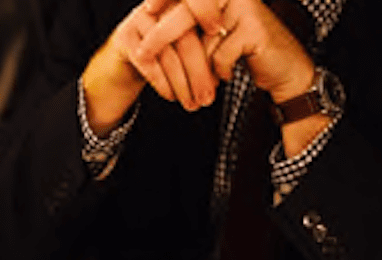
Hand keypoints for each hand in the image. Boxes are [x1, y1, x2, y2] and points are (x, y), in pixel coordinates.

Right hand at [83, 1, 217, 134]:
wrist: (127, 61)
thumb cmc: (165, 57)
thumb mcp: (188, 50)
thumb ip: (205, 51)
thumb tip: (222, 74)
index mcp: (181, 3)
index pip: (198, 3)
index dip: (208, 13)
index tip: (219, 30)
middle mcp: (161, 5)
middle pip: (186, 38)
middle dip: (199, 73)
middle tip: (207, 99)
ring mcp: (141, 18)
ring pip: (168, 55)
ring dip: (183, 85)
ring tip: (192, 104)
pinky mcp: (125, 36)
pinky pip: (149, 64)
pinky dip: (163, 84)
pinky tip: (172, 97)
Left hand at [138, 0, 314, 102]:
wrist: (283, 70)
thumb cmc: (244, 55)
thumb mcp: (212, 41)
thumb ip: (190, 31)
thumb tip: (152, 36)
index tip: (145, 11)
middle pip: (186, 12)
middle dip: (160, 36)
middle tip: (143, 54)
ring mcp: (245, 8)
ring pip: (202, 38)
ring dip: (196, 68)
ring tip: (201, 84)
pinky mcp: (255, 28)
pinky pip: (220, 54)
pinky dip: (219, 70)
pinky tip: (225, 75)